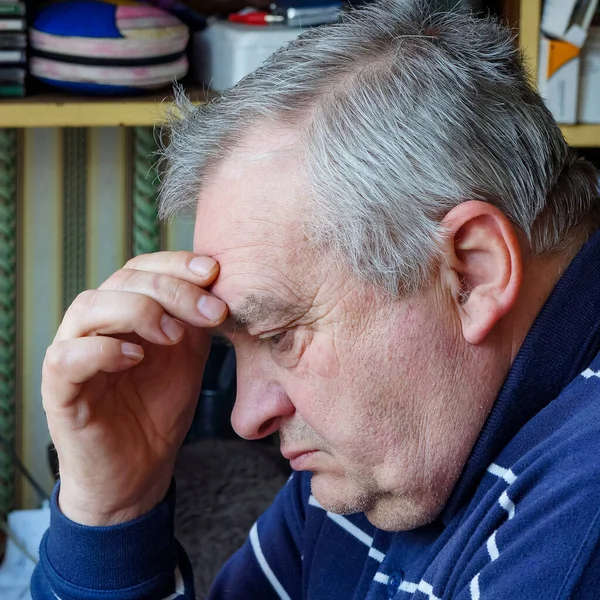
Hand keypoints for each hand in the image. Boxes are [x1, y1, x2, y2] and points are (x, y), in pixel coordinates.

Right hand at [41, 251, 227, 525]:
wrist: (140, 469)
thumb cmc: (159, 408)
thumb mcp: (188, 356)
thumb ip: (194, 321)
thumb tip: (213, 283)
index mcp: (123, 312)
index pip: (141, 268)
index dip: (175, 263)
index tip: (213, 271)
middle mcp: (94, 325)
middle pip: (122, 282)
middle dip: (172, 290)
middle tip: (211, 311)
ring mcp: (72, 354)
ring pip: (90, 307)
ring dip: (139, 311)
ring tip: (175, 335)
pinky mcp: (59, 390)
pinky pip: (68, 356)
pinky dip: (104, 350)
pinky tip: (137, 358)